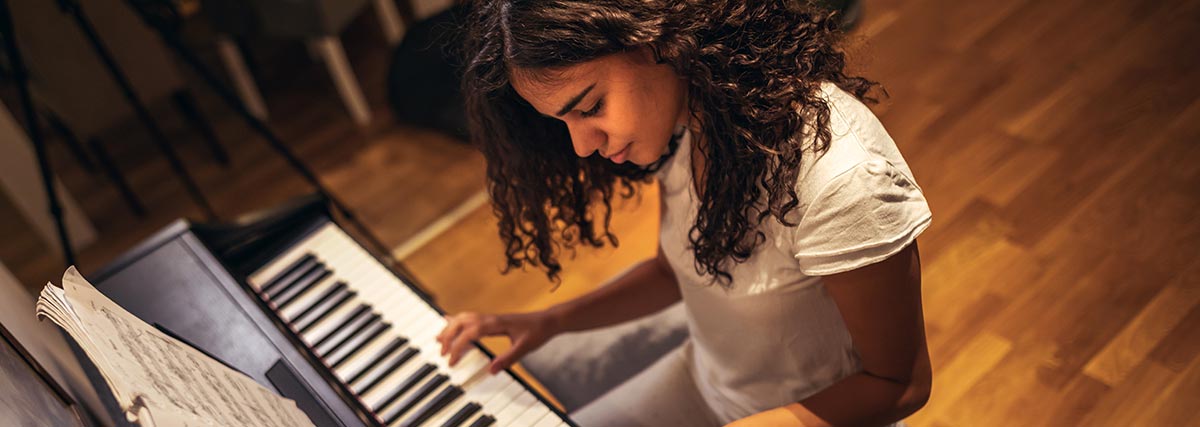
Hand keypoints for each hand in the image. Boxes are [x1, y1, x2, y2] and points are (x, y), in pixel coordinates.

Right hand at [436, 310, 559, 374]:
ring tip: (438, 340)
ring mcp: (490, 317)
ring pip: (463, 318)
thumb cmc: (537, 332)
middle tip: (442, 353)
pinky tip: (449, 322)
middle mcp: (490, 318)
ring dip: (449, 328)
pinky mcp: (492, 319)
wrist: (547, 320)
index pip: (470, 332)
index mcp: (496, 324)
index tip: (452, 360)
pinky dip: (457, 320)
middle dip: (448, 336)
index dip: (458, 346)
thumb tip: (491, 370)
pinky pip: (470, 317)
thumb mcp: (524, 348)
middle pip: (461, 322)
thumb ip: (508, 358)